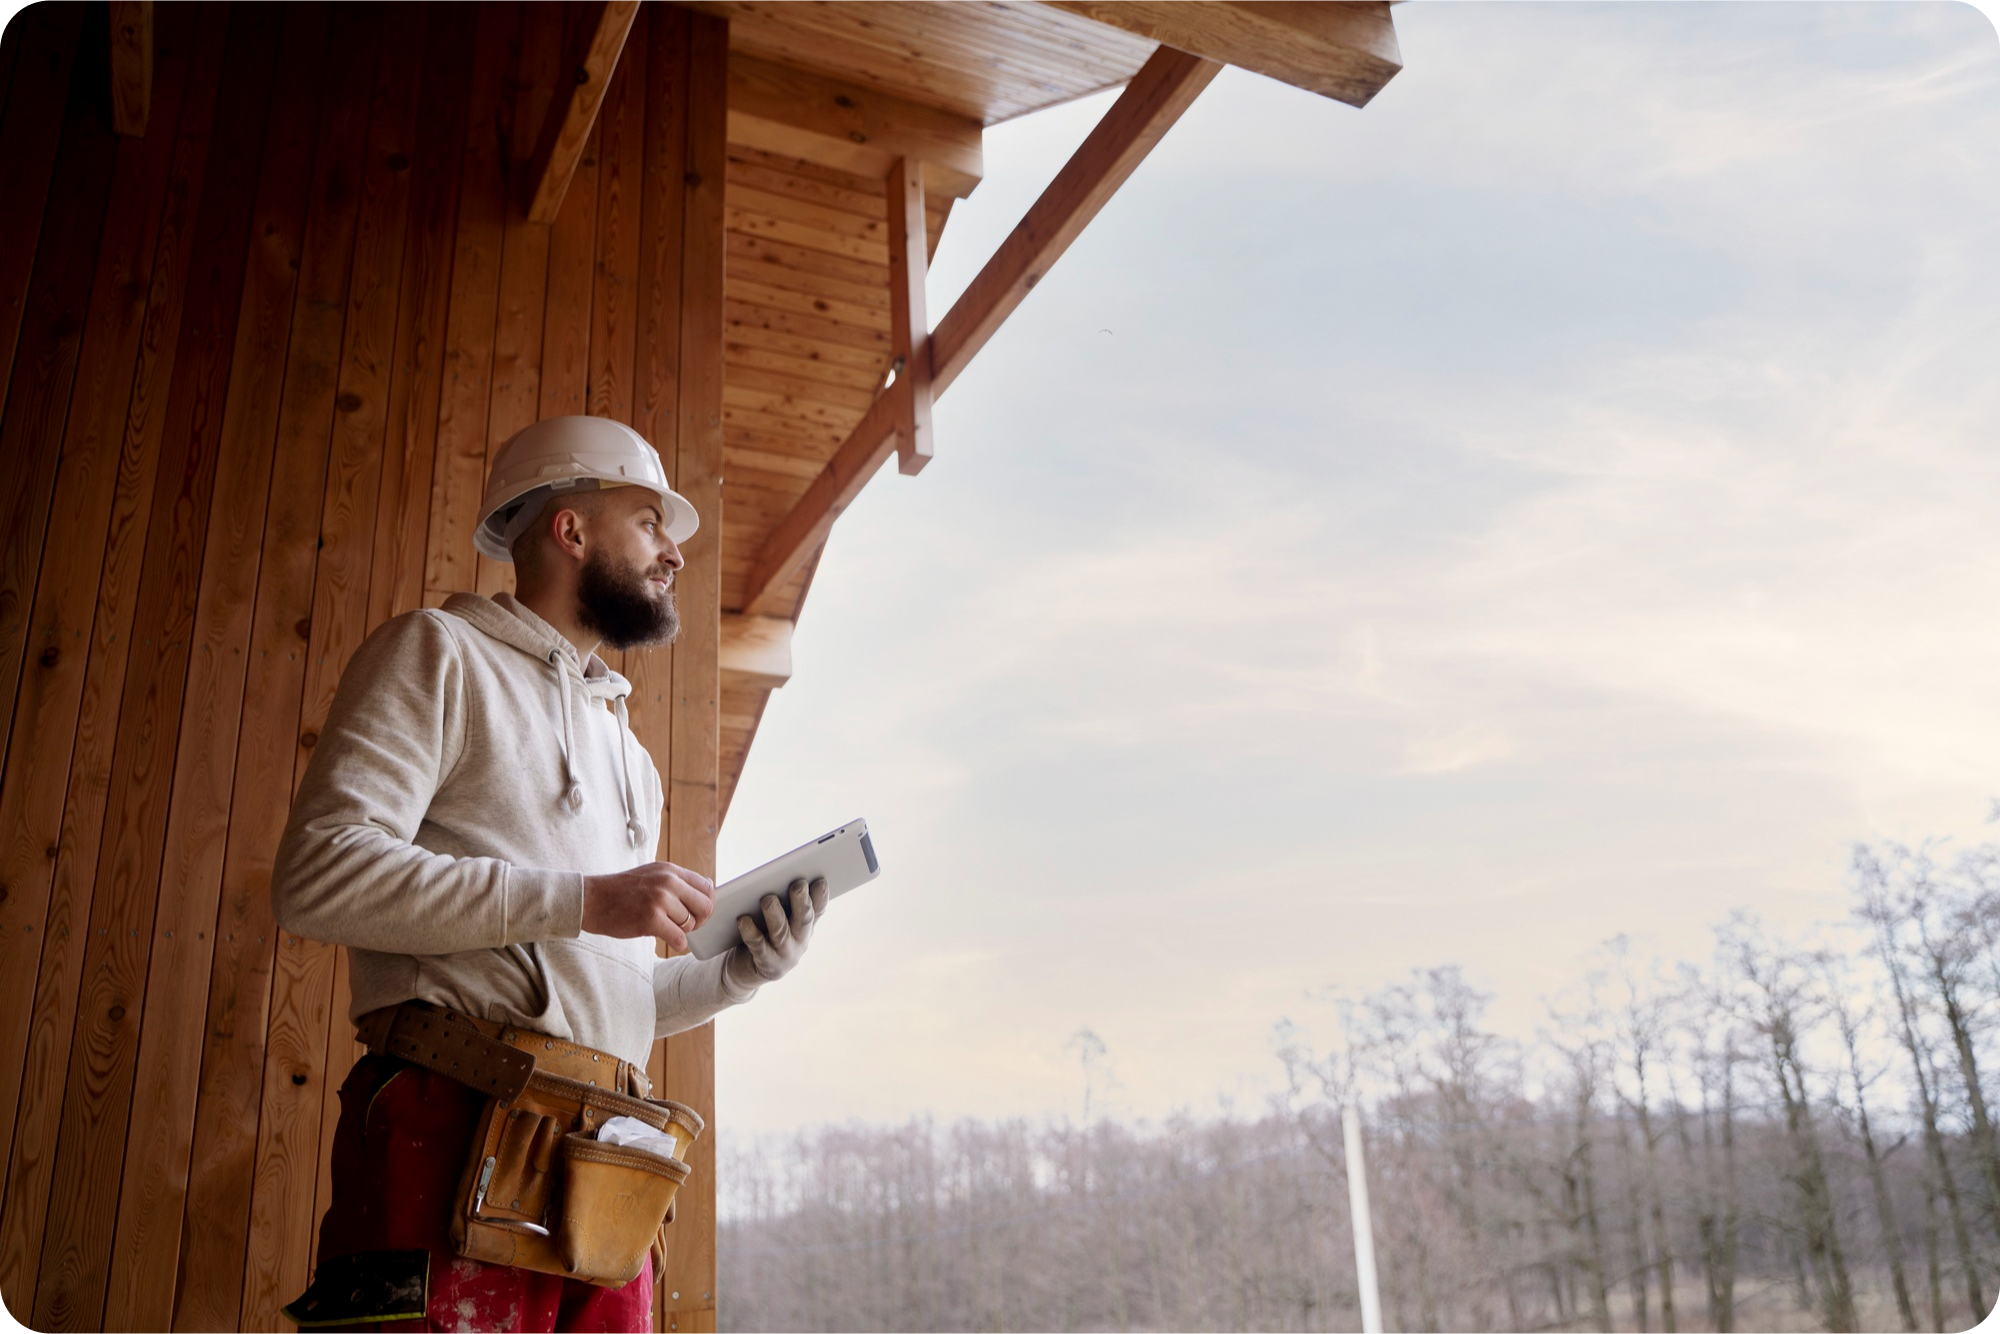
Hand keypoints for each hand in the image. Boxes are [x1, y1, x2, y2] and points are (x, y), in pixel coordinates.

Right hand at [581, 861, 714, 952]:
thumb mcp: (652, 875)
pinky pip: (679, 938)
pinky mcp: (651, 919)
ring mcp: (660, 899)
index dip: (705, 904)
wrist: (592, 900)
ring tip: (665, 928)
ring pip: (690, 924)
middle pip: (705, 906)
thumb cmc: (621, 892)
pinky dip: (676, 943)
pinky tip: (666, 939)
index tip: (695, 913)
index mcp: (670, 870)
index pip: (707, 887)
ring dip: (682, 931)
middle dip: (699, 920)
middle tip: (685, 926)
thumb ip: (676, 882)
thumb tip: (707, 892)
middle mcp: (668, 881)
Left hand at [724, 877, 826, 989]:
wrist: (744, 969)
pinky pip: (758, 946)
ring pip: (781, 932)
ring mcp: (785, 955)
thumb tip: (776, 876)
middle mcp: (800, 941)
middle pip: (803, 919)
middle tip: (798, 884)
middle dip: (801, 901)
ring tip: (768, 899)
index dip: (821, 896)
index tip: (820, 879)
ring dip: (775, 914)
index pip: (818, 909)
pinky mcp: (766, 965)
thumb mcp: (777, 917)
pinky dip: (750, 932)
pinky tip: (743, 919)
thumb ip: (782, 901)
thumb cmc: (762, 935)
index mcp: (805, 926)